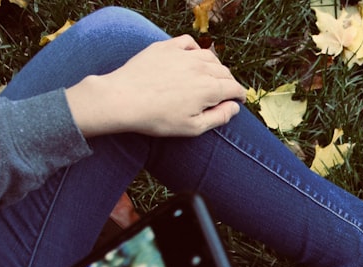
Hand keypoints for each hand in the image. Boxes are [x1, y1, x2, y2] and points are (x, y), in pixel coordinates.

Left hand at [66, 35, 247, 137]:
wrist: (123, 99)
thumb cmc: (157, 119)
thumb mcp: (193, 127)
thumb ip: (219, 117)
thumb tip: (235, 108)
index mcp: (209, 89)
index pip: (234, 88)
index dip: (239, 96)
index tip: (238, 101)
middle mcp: (200, 68)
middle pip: (224, 72)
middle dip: (229, 82)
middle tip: (225, 91)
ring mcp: (182, 55)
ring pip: (210, 56)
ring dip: (215, 66)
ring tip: (211, 76)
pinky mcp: (165, 47)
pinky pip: (188, 42)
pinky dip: (196, 49)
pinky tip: (193, 58)